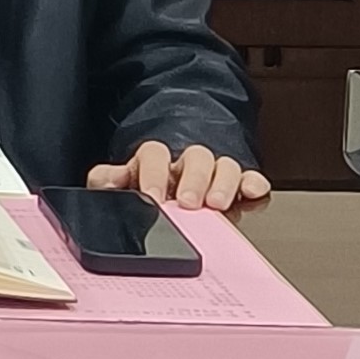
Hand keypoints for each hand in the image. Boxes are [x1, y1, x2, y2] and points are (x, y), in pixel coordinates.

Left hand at [89, 140, 272, 216]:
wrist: (173, 183)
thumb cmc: (148, 185)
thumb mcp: (123, 183)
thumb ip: (110, 180)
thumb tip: (104, 179)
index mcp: (157, 160)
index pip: (155, 154)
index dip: (154, 174)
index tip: (154, 197)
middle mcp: (189, 163)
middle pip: (197, 156)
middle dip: (194, 179)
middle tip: (188, 202)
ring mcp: (216, 174)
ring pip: (226, 166)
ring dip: (223, 183)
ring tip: (217, 204)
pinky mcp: (239, 189)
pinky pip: (252, 181)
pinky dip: (254, 185)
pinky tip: (253, 193)